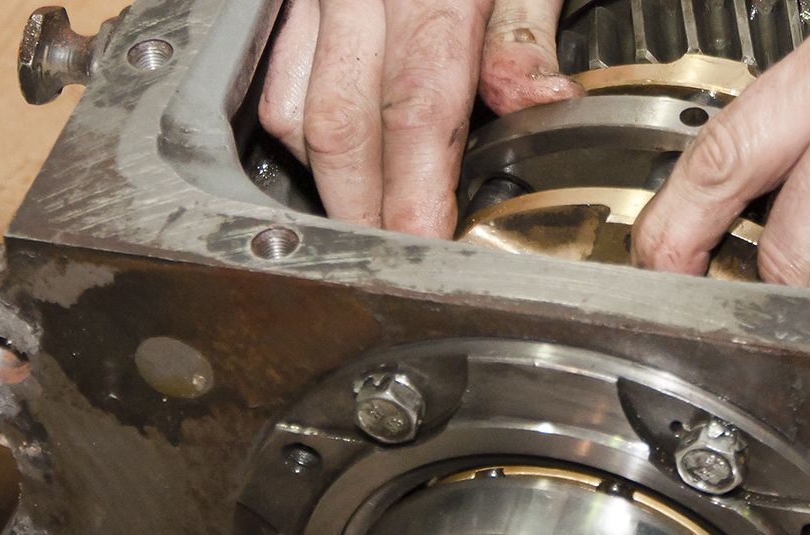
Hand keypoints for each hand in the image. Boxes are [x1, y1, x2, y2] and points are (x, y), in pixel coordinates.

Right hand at [258, 0, 582, 235]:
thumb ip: (523, 26)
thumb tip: (537, 103)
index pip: (416, 108)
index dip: (416, 190)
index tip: (425, 245)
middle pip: (337, 123)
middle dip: (356, 208)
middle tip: (383, 259)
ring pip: (289, 102)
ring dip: (322, 172)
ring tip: (363, 217)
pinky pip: (273, 66)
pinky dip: (295, 120)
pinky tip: (331, 150)